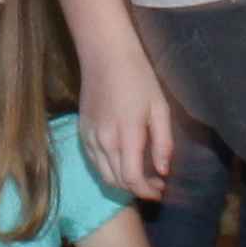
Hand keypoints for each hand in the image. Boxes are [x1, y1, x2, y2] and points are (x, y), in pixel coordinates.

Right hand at [76, 42, 182, 202]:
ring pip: (104, 175)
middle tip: (156, 184)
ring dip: (122, 182)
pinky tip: (123, 162)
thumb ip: (163, 142)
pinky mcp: (82, 132)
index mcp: (126, 135)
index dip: (147, 191)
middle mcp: (104, 142)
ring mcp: (90, 138)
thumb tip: (163, 171)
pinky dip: (108, 170)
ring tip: (141, 176)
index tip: (161, 190)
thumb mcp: (160, 108)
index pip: (132, 179)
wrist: (106, 55)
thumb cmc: (139, 78)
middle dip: (138, 189)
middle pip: (117, 182)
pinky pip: (94, 162)